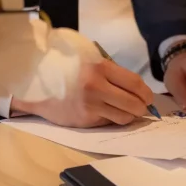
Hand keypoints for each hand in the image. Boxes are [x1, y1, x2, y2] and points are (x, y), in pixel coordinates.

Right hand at [12, 59, 153, 127]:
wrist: (37, 84)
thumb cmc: (68, 70)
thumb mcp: (90, 62)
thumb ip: (112, 73)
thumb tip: (138, 90)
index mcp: (100, 68)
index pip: (134, 82)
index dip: (146, 92)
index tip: (148, 97)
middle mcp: (96, 87)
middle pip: (133, 103)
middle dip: (142, 107)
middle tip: (142, 107)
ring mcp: (90, 106)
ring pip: (123, 117)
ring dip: (129, 116)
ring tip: (127, 111)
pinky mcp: (84, 120)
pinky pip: (108, 122)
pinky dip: (112, 120)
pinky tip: (107, 113)